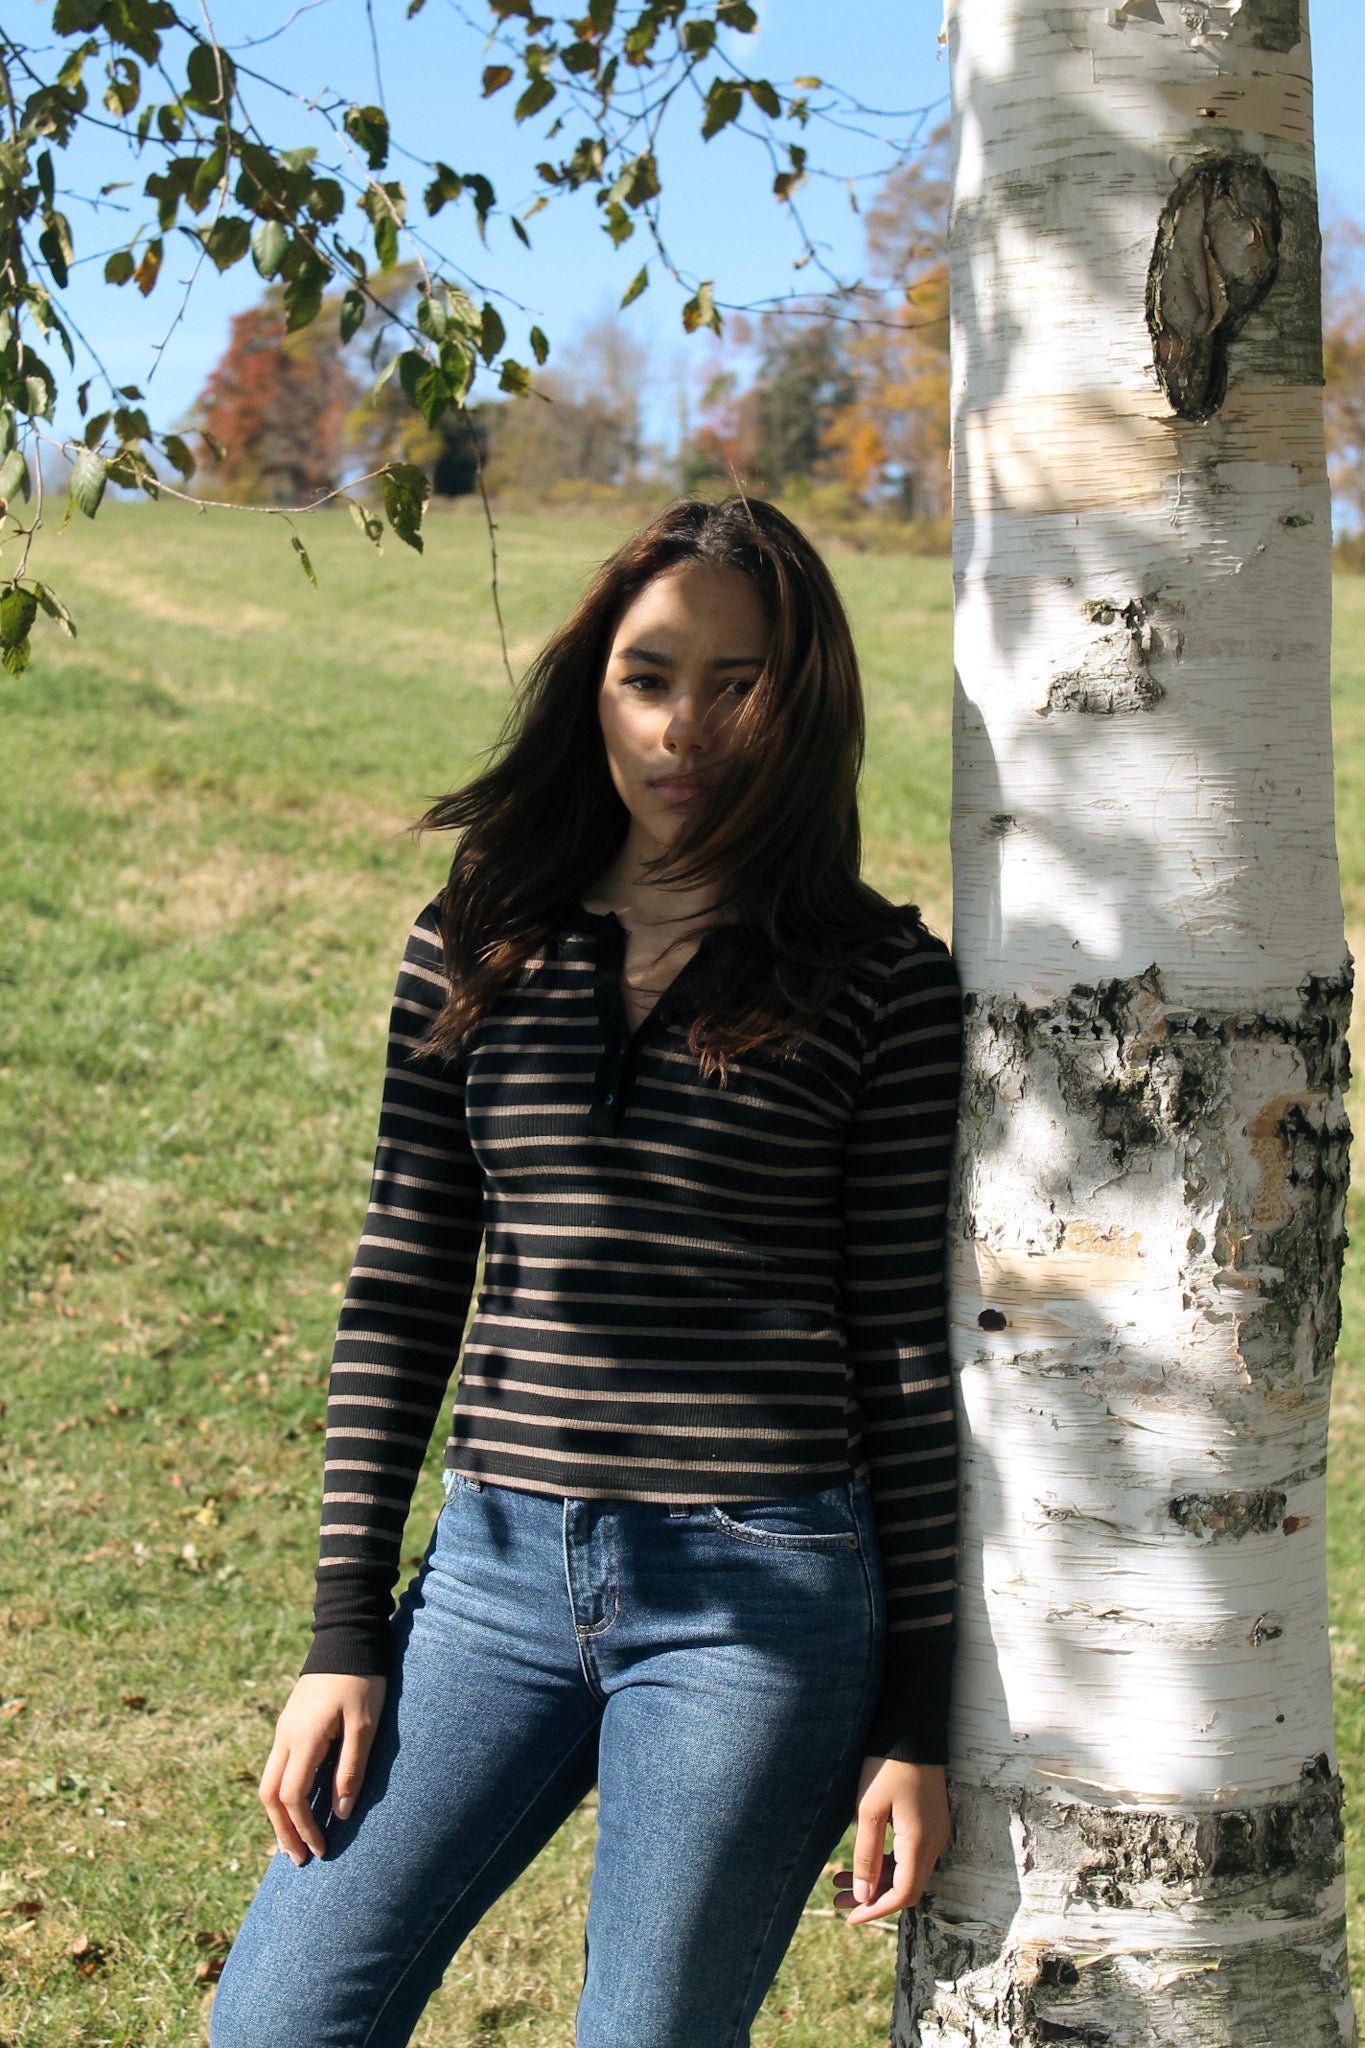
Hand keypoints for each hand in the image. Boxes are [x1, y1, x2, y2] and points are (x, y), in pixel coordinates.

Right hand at [258, 1673, 386, 1864]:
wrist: (347, 1637)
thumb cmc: (362, 1680)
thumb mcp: (364, 1724)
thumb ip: (351, 1768)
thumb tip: (341, 1813)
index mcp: (303, 1738)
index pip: (292, 1797)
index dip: (304, 1828)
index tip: (321, 1850)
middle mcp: (284, 1736)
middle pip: (270, 1796)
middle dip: (282, 1831)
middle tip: (298, 1859)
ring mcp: (284, 1729)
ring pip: (269, 1782)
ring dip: (280, 1816)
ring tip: (294, 1843)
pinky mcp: (290, 1724)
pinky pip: (278, 1768)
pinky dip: (283, 1795)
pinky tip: (298, 1807)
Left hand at [832, 1758, 949, 1925]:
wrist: (912, 1729)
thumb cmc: (887, 1766)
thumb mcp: (869, 1810)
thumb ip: (866, 1855)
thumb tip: (863, 1895)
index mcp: (920, 1842)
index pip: (903, 1893)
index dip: (876, 1910)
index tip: (849, 1917)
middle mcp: (934, 1842)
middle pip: (906, 1886)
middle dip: (872, 1897)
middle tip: (838, 1899)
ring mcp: (935, 1832)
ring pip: (907, 1871)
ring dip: (877, 1880)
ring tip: (840, 1881)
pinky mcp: (930, 1822)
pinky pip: (910, 1854)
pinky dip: (887, 1863)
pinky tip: (864, 1859)